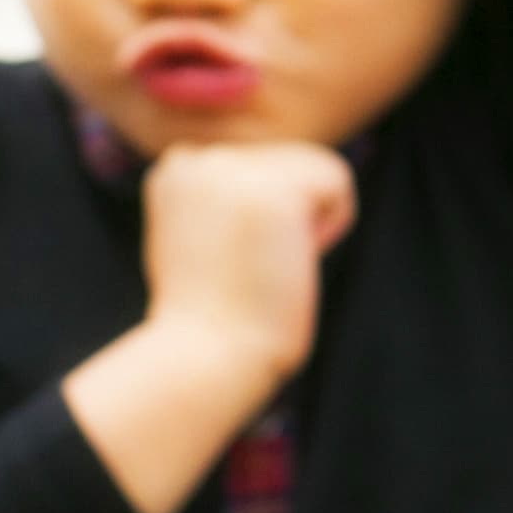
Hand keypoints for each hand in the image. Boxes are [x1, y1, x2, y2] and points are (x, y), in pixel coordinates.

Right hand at [143, 139, 357, 400]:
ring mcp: (232, 169)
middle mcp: (197, 157)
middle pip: (290, 161)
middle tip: (247, 269)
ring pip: (316, 167)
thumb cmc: (208, 318)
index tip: (226, 263)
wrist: (205, 355)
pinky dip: (331, 227)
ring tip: (265, 262)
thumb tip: (277, 186)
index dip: (261, 218)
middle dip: (289, 215)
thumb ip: (226, 200)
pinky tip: (288, 258)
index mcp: (174, 170)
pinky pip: (338, 185)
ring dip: (309, 220)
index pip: (260, 166)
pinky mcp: (274, 189)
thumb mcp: (200, 240)